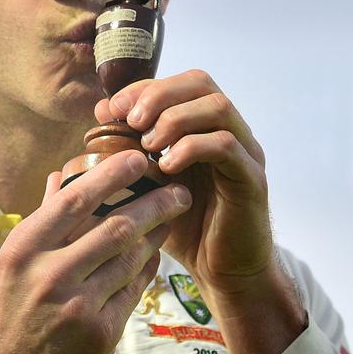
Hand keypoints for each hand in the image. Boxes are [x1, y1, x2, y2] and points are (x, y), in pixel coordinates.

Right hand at [0, 149, 191, 353]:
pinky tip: (154, 255)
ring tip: (172, 215)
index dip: (111, 174)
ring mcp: (78, 307)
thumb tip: (61, 175)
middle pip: (116, 227)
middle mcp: (50, 275)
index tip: (138, 158)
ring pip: (131, 258)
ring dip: (157, 234)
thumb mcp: (11, 264)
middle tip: (178, 188)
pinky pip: (134, 291)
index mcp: (24, 250)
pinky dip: (147, 269)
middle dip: (155, 203)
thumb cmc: (5, 315)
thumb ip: (41, 219)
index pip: (75, 200)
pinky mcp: (101, 335)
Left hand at [94, 69, 273, 305]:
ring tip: (147, 144)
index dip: (144, 87)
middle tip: (132, 121)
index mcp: (205, 127)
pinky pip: (227, 146)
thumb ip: (128, 147)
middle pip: (201, 82)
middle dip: (160, 94)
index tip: (113, 109)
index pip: (179, 83)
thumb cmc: (185, 226)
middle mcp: (230, 132)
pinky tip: (167, 167)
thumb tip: (100, 112)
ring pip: (218, 107)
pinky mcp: (252, 178)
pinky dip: (192, 148)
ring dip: (175, 118)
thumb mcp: (148, 183)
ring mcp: (245, 152)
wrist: (223, 272)